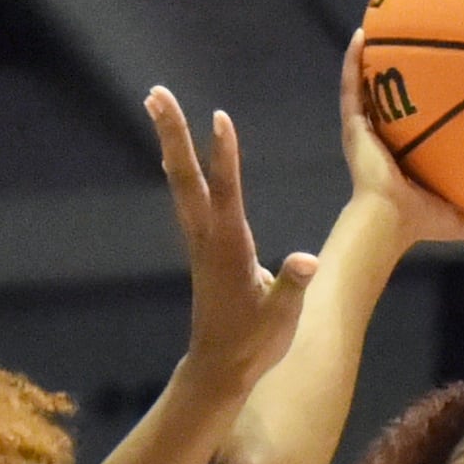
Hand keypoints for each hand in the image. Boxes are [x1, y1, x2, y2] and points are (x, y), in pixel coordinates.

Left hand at [147, 87, 315, 393]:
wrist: (218, 370)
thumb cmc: (253, 345)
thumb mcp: (281, 319)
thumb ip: (291, 286)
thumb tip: (307, 260)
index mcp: (229, 249)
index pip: (226, 194)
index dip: (225, 157)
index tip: (220, 119)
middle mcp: (208, 238)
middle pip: (185, 177)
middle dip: (173, 133)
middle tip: (156, 93)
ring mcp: (200, 241)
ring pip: (180, 182)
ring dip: (170, 141)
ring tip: (157, 104)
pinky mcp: (201, 247)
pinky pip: (186, 197)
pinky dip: (179, 167)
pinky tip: (173, 152)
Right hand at [340, 34, 463, 247]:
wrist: (389, 222)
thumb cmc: (422, 223)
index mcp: (409, 156)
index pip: (418, 122)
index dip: (428, 100)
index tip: (447, 75)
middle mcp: (386, 138)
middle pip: (393, 96)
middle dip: (401, 70)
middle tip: (417, 40)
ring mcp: (367, 130)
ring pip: (367, 85)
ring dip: (371, 56)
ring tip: (380, 24)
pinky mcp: (353, 126)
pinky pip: (351, 86)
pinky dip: (353, 60)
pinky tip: (361, 34)